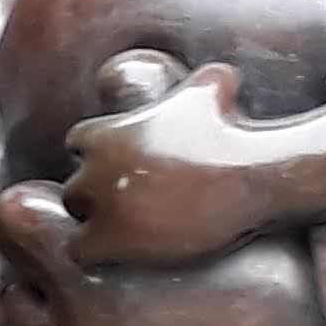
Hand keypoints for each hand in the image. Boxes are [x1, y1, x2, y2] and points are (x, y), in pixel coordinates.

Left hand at [57, 59, 325, 267]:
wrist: (252, 176)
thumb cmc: (234, 133)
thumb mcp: (209, 88)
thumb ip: (197, 77)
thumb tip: (221, 69)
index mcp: (106, 133)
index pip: (77, 146)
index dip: (98, 160)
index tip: (123, 174)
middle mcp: (96, 167)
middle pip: (73, 188)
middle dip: (95, 198)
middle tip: (126, 211)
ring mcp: (103, 205)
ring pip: (76, 220)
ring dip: (95, 227)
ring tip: (129, 236)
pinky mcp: (114, 240)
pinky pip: (80, 251)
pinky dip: (97, 254)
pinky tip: (128, 255)